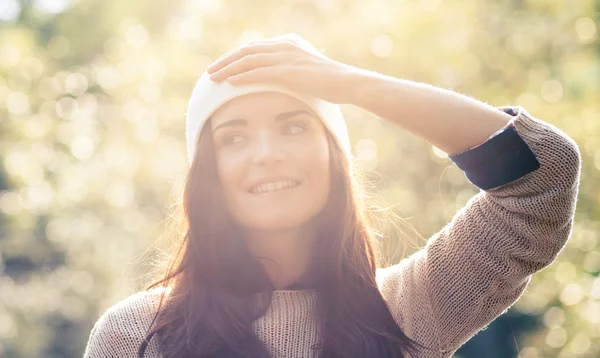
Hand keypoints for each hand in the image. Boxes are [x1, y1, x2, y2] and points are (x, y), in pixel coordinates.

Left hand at [206, 34, 362, 103]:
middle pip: (247, 51)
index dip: (235, 58)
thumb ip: (290, 70)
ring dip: (229, 69)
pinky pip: (260, 72)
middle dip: (226, 61)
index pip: (254, 48)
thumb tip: (279, 80)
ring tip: (214, 78)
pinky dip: (243, 76)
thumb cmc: (329, 82)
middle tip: (210, 72)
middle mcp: (284, 46)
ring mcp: (287, 57)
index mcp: (287, 43)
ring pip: (249, 60)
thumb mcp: (306, 71)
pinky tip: (231, 82)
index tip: (222, 67)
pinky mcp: (290, 71)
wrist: (347, 83)